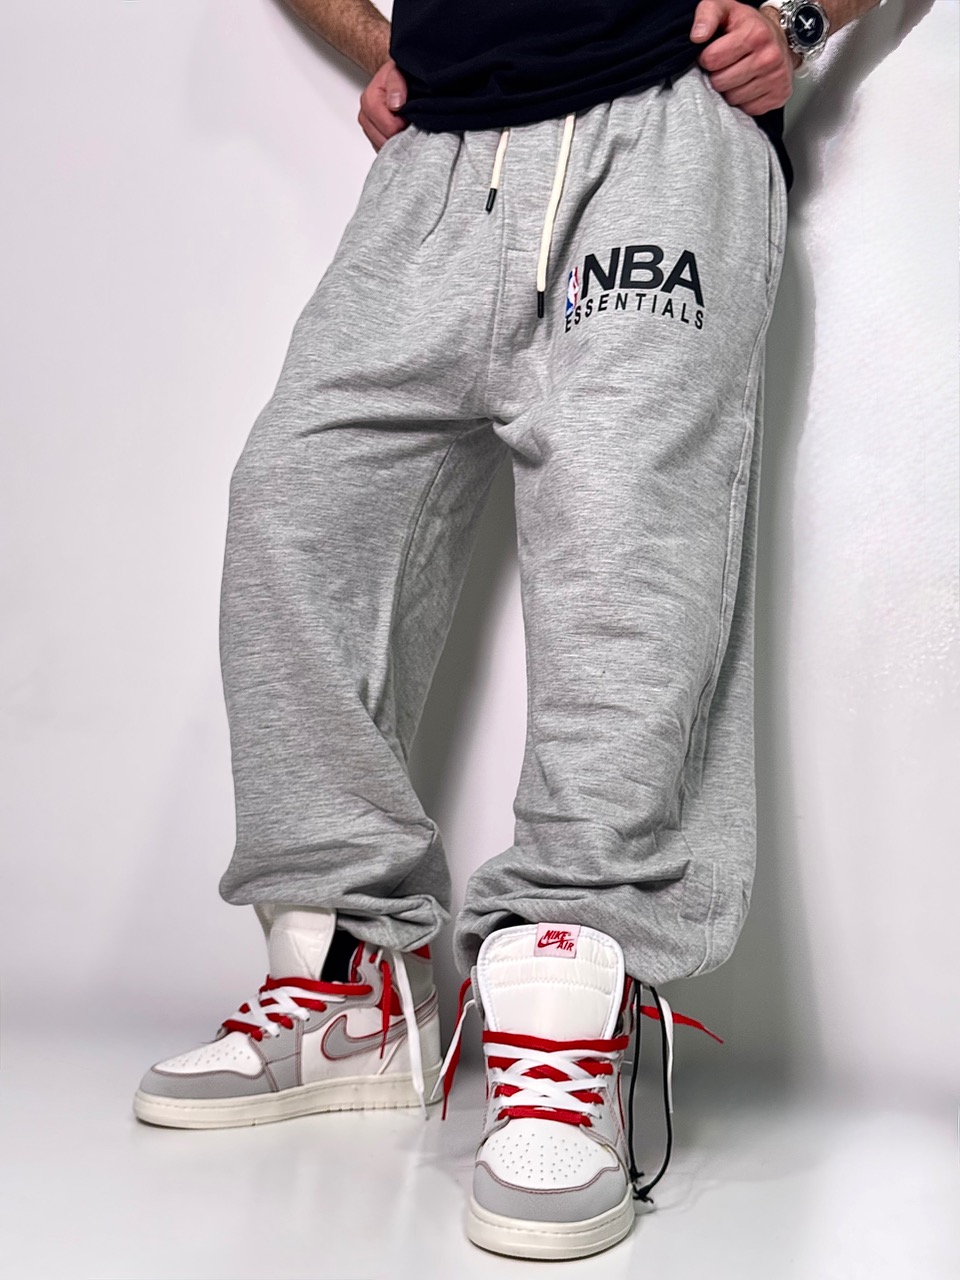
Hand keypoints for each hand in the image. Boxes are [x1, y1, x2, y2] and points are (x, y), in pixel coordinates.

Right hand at [358, 57, 408, 150]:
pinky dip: (393, 145)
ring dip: (396, 140)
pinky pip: (382, 148)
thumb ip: (396, 85)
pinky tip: (400, 133)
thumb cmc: (399, 73)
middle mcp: (365, 115)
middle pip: (383, 140)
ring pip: (382, 147)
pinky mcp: (373, 135)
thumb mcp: (399, 71)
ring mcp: (368, 127)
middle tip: (409, 122)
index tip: (409, 117)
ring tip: (405, 126)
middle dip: (399, 135)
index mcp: (369, 101)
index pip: (387, 128)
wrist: (399, 76)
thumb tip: (395, 104)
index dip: (402, 126)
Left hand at [690, 0, 801, 115]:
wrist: (779, 36)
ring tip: (737, 73)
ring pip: (732, 99)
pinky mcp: (779, 95)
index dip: (707, 57)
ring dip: (729, 89)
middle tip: (726, 64)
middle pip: (719, 82)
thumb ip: (707, 15)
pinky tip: (748, 84)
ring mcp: (776, 78)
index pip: (712, 59)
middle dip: (717, 75)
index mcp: (755, 34)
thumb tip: (697, 36)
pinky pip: (747, 109)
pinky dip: (744, 100)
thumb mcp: (725, 9)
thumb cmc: (747, 25)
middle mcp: (769, 57)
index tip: (714, 51)